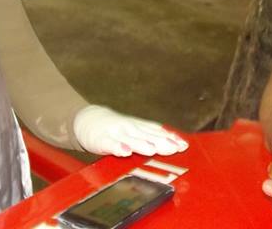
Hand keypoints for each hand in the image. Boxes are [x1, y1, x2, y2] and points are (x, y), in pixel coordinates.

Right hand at [72, 105, 188, 156]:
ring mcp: (115, 133)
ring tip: (152, 149)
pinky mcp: (101, 140)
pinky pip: (110, 144)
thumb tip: (175, 142)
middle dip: (161, 142)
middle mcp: (130, 128)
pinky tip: (124, 152)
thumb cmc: (116, 128)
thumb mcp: (135, 129)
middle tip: (174, 148)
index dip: (170, 138)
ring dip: (141, 144)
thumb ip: (152, 135)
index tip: (184, 145)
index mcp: (139, 127)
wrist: (88, 119)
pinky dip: (117, 147)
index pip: (157, 132)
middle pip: (147, 136)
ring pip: (130, 139)